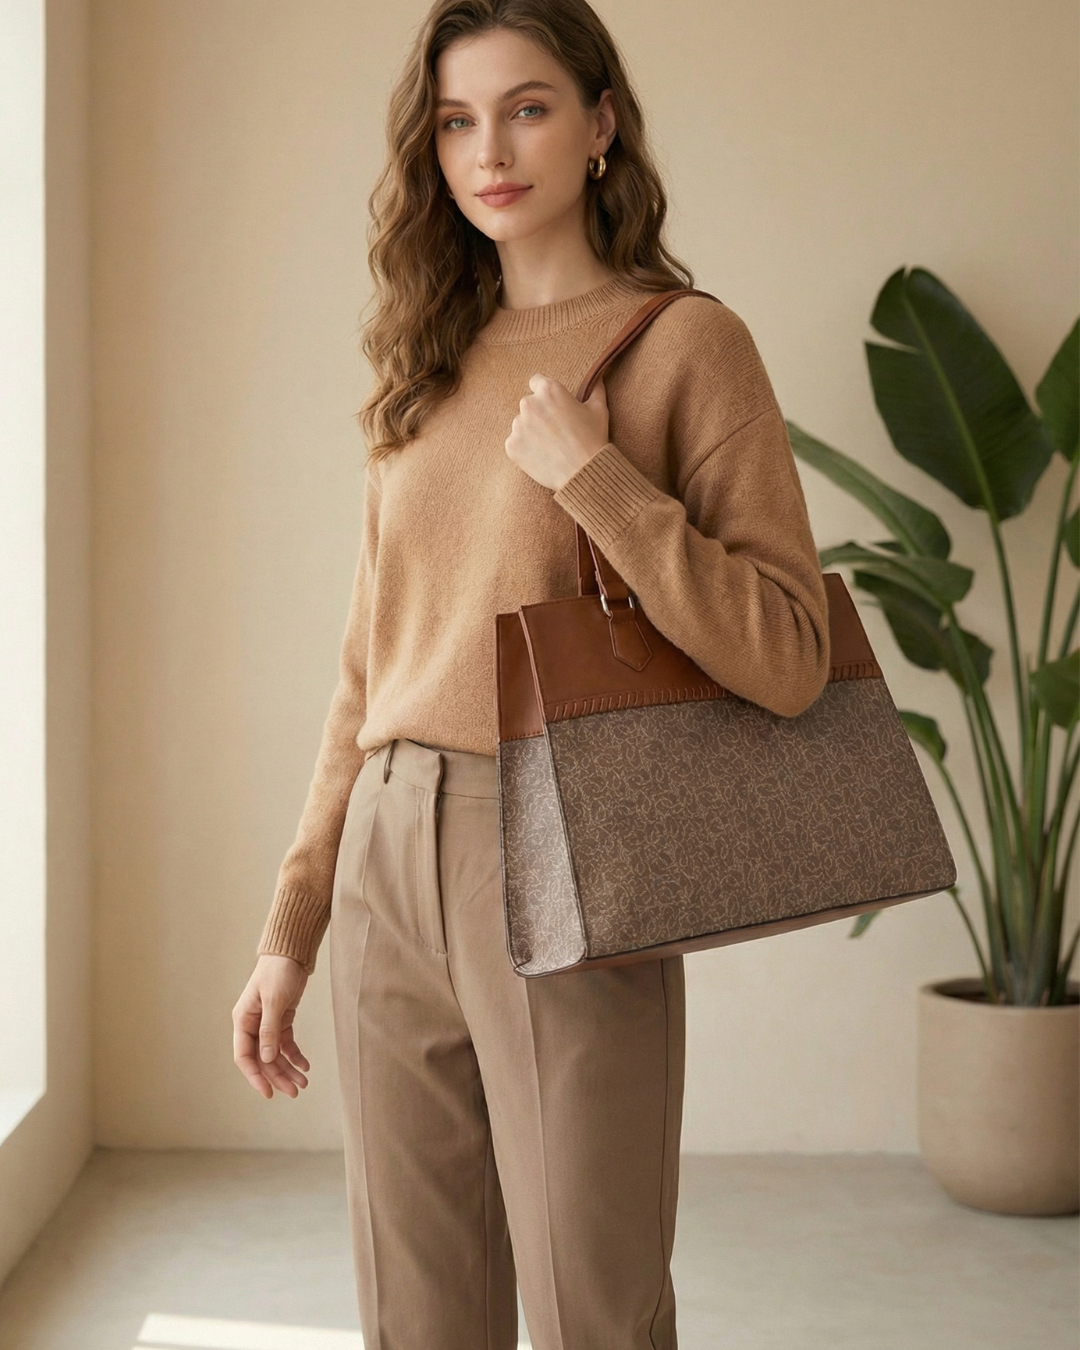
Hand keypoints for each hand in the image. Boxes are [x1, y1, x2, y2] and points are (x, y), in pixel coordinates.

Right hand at [232, 954, 310, 1099]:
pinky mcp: (282, 1020)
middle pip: (263, 1059)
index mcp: (242, 1020)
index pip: (244, 1056)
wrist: (292, 953)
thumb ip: (269, 1030)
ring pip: (275, 1055)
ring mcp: (267, 1024)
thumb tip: (267, 1059)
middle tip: (295, 1092)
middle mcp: (252, 1025)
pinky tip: (305, 1065)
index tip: (268, 1093)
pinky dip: (295, 1056)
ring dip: (288, 1069)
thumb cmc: (278, 971)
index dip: (255, 1076)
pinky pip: (286, 1044)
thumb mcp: (274, 1000)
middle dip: (277, 1077)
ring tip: (304, 1083)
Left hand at [505, 372, 609, 490]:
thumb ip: (595, 389)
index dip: (546, 394)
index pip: (536, 382)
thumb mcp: (598, 410)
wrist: (583, 472)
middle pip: (529, 404)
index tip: (553, 406)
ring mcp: (518, 425)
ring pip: (521, 424)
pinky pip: (515, 443)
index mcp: (549, 390)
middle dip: (539, 414)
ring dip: (531, 432)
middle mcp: (529, 404)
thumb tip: (598, 378)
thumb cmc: (592, 439)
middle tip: (555, 431)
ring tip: (550, 446)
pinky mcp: (511, 446)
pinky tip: (542, 456)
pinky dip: (525, 449)